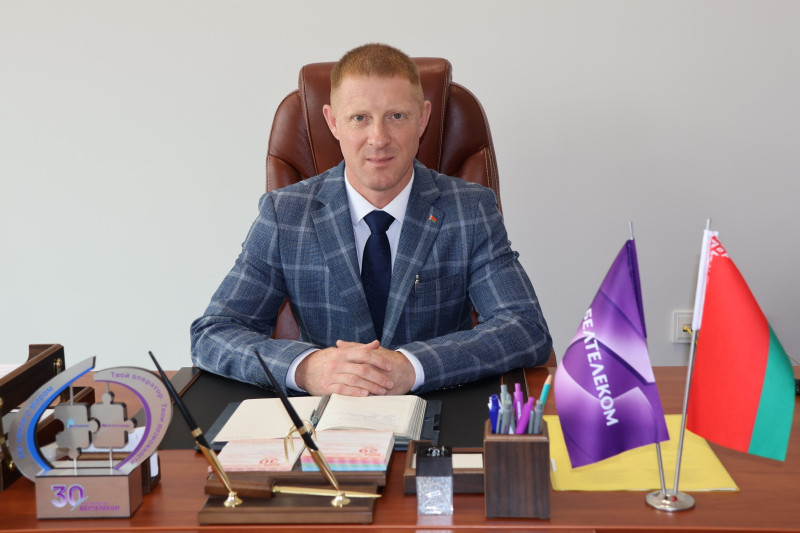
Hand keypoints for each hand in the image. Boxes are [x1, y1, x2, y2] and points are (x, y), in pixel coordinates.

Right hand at [295, 340, 414, 395]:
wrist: (303, 368)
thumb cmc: (326, 360)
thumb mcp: (341, 351)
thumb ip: (359, 348)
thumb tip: (376, 343)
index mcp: (343, 352)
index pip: (364, 354)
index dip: (378, 360)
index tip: (389, 367)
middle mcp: (338, 363)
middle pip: (362, 369)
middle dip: (378, 377)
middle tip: (389, 383)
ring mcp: (332, 375)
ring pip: (355, 380)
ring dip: (371, 386)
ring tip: (381, 391)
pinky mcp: (326, 387)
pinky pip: (343, 390)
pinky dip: (355, 392)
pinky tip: (365, 394)